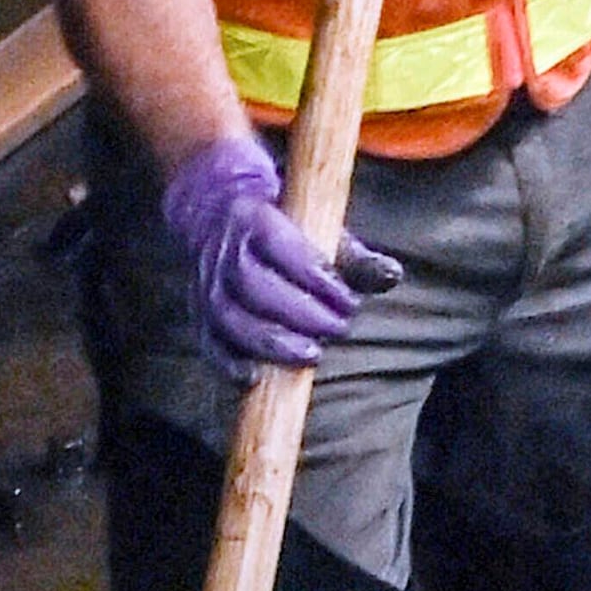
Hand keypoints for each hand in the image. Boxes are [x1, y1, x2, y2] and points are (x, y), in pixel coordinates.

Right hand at [161, 131, 401, 375]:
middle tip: (339, 328)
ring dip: (270, 342)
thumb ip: (354, 256)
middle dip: (299, 313)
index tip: (348, 298)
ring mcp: (207, 284)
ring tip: (311, 355)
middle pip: (252, 285)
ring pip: (227, 317)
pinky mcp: (199, 313)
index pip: (278, 245)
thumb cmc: (282, 226)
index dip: (313, 274)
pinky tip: (256, 378)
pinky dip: (229, 362)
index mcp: (252, 217)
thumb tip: (390, 275)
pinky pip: (208, 341)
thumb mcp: (318, 226)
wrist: (218, 213)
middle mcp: (223, 250)